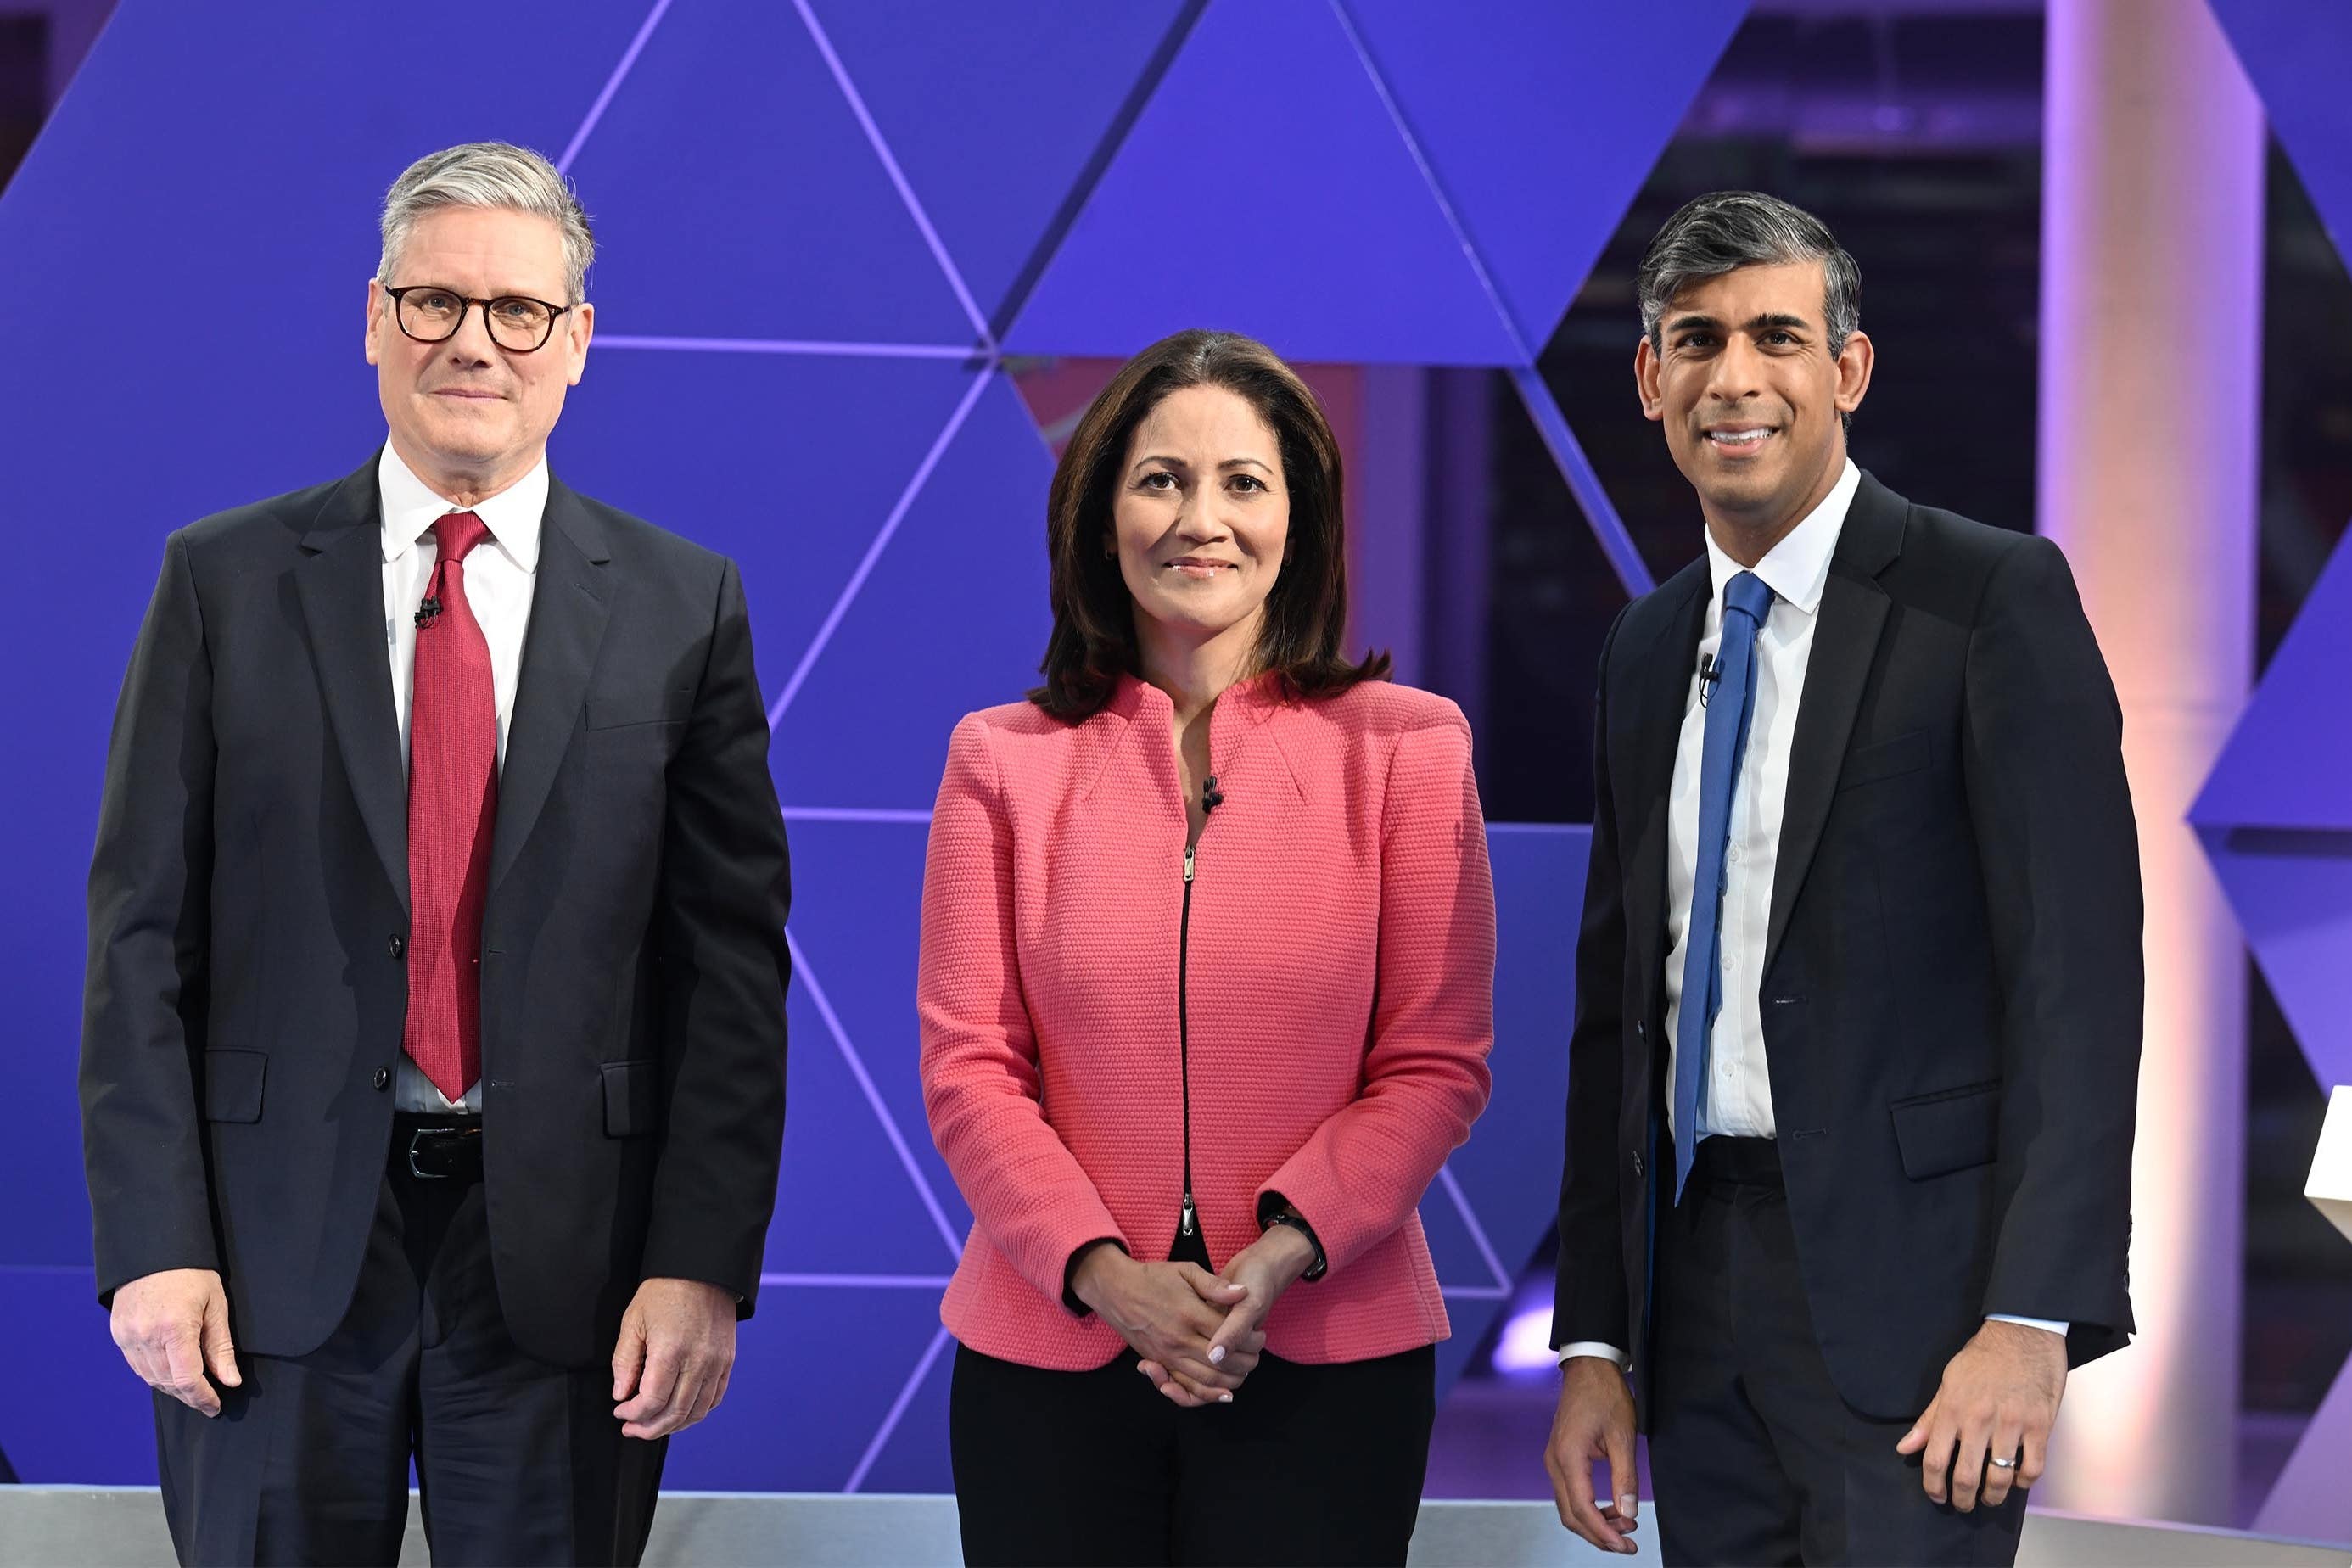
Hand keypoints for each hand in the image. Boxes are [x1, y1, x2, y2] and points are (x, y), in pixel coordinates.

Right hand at [111, 1268, 241, 1417]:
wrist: (154, 1250)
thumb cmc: (192, 1273)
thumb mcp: (215, 1305)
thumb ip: (221, 1347)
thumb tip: (230, 1380)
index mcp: (174, 1328)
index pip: (188, 1379)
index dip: (203, 1398)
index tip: (215, 1406)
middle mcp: (146, 1336)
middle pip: (168, 1382)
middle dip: (190, 1396)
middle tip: (208, 1401)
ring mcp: (128, 1336)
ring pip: (150, 1378)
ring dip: (172, 1388)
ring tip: (193, 1390)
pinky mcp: (118, 1334)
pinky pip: (137, 1365)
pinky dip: (155, 1374)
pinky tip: (170, 1373)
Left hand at [611, 1277, 737, 1440]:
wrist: (703, 1270)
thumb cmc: (664, 1292)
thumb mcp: (634, 1321)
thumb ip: (625, 1361)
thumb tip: (621, 1395)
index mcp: (670, 1350)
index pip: (651, 1402)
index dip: (632, 1414)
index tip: (620, 1411)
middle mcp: (698, 1361)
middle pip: (674, 1414)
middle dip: (649, 1428)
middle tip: (631, 1429)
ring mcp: (717, 1363)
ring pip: (696, 1412)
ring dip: (672, 1426)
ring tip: (653, 1425)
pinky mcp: (727, 1361)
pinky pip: (714, 1398)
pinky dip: (696, 1412)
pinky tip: (679, 1412)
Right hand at [1135, 1224, 1314, 1405]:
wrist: (1114, 1290)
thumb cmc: (1152, 1277)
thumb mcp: (1185, 1270)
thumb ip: (1215, 1285)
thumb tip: (1243, 1293)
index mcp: (1188, 1314)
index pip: (1228, 1335)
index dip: (1250, 1339)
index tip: (1261, 1336)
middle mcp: (1178, 1339)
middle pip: (1221, 1362)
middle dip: (1246, 1362)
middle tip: (1257, 1355)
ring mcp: (1167, 1355)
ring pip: (1206, 1379)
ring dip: (1231, 1380)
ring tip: (1245, 1371)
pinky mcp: (1158, 1363)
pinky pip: (1185, 1387)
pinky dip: (1206, 1394)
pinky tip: (1223, 1393)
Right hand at [1545, 1356, 1639, 1555]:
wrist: (1589, 1369)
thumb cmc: (1605, 1395)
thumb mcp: (1623, 1436)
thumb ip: (1625, 1478)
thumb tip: (1628, 1513)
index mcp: (1568, 1457)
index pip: (1582, 1509)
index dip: (1603, 1533)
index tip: (1625, 1546)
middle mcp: (1555, 1462)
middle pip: (1571, 1515)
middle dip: (1598, 1535)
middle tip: (1628, 1543)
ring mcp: (1554, 1460)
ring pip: (1569, 1507)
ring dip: (1595, 1523)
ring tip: (1625, 1525)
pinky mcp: (1560, 1457)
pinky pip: (1570, 1493)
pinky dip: (1589, 1508)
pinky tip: (1611, 1510)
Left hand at [1897, 1318, 2065, 1510]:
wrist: (2023, 1335)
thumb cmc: (1983, 1358)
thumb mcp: (1948, 1382)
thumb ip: (1929, 1420)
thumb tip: (1905, 1448)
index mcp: (1953, 1409)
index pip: (1935, 1459)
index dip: (1933, 1486)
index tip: (1936, 1496)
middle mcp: (1980, 1420)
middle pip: (1966, 1475)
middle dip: (1961, 1499)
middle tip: (1962, 1505)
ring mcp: (2012, 1424)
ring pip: (1999, 1477)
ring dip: (1992, 1497)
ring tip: (1989, 1499)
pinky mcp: (2039, 1426)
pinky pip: (2032, 1468)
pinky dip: (2023, 1482)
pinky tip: (2016, 1481)